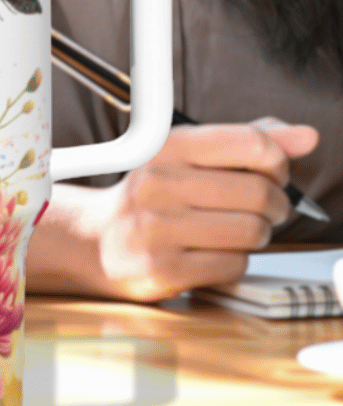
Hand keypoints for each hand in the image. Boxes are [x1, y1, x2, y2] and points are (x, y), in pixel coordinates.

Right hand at [78, 117, 318, 301]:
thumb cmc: (156, 196)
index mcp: (166, 146)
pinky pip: (233, 265)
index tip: (272, 173)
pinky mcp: (161, 269)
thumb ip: (247, 143)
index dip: (277, 162)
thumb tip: (306, 137)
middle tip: (263, 209)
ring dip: (257, 235)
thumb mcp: (191, 157)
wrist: (100, 240)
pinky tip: (214, 252)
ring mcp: (155, 227)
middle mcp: (156, 182)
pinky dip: (235, 261)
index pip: (250, 142)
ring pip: (251, 231)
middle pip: (258, 192)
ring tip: (236, 231)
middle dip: (274, 205)